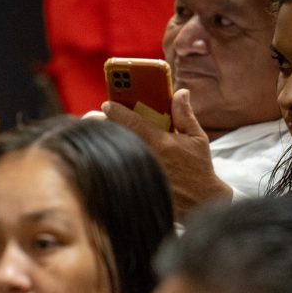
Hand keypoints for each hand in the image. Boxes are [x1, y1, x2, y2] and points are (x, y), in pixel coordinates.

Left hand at [103, 89, 231, 219]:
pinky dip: (107, 159)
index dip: (117, 111)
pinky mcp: (133, 184)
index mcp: (160, 141)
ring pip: (112, 151)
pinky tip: (103, 154)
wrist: (199, 200)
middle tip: (93, 118)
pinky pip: (114, 169)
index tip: (107, 104)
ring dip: (103, 141)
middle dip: (101, 125)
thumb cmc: (198, 167)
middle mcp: (146, 156)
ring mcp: (138, 171)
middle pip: (115, 136)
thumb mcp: (196, 138)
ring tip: (96, 133)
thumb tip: (180, 92)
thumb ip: (185, 115)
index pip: (132, 122)